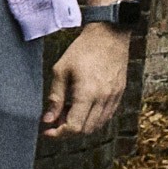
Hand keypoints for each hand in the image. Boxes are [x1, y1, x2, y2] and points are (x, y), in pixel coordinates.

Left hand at [40, 18, 131, 139]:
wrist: (109, 35)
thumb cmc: (83, 49)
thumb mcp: (61, 70)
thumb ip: (55, 98)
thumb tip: (47, 120)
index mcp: (87, 93)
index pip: (74, 127)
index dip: (59, 133)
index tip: (48, 131)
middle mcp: (103, 98)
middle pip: (86, 130)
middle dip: (68, 130)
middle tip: (56, 119)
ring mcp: (114, 97)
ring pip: (97, 125)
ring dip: (81, 125)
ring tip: (70, 111)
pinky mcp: (119, 94)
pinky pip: (107, 116)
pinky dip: (94, 118)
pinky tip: (84, 107)